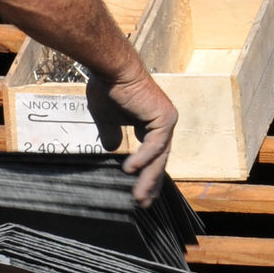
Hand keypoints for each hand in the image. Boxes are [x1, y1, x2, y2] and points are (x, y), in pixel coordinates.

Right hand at [87, 66, 178, 205]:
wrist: (111, 69)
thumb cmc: (108, 88)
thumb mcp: (107, 118)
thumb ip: (112, 134)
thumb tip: (112, 149)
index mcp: (151, 123)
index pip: (154, 155)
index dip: (147, 175)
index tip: (140, 193)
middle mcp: (162, 123)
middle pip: (160, 160)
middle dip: (151, 183)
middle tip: (143, 203)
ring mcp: (166, 121)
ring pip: (159, 157)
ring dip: (148, 178)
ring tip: (138, 197)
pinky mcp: (164, 118)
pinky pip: (154, 146)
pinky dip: (142, 159)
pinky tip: (129, 170)